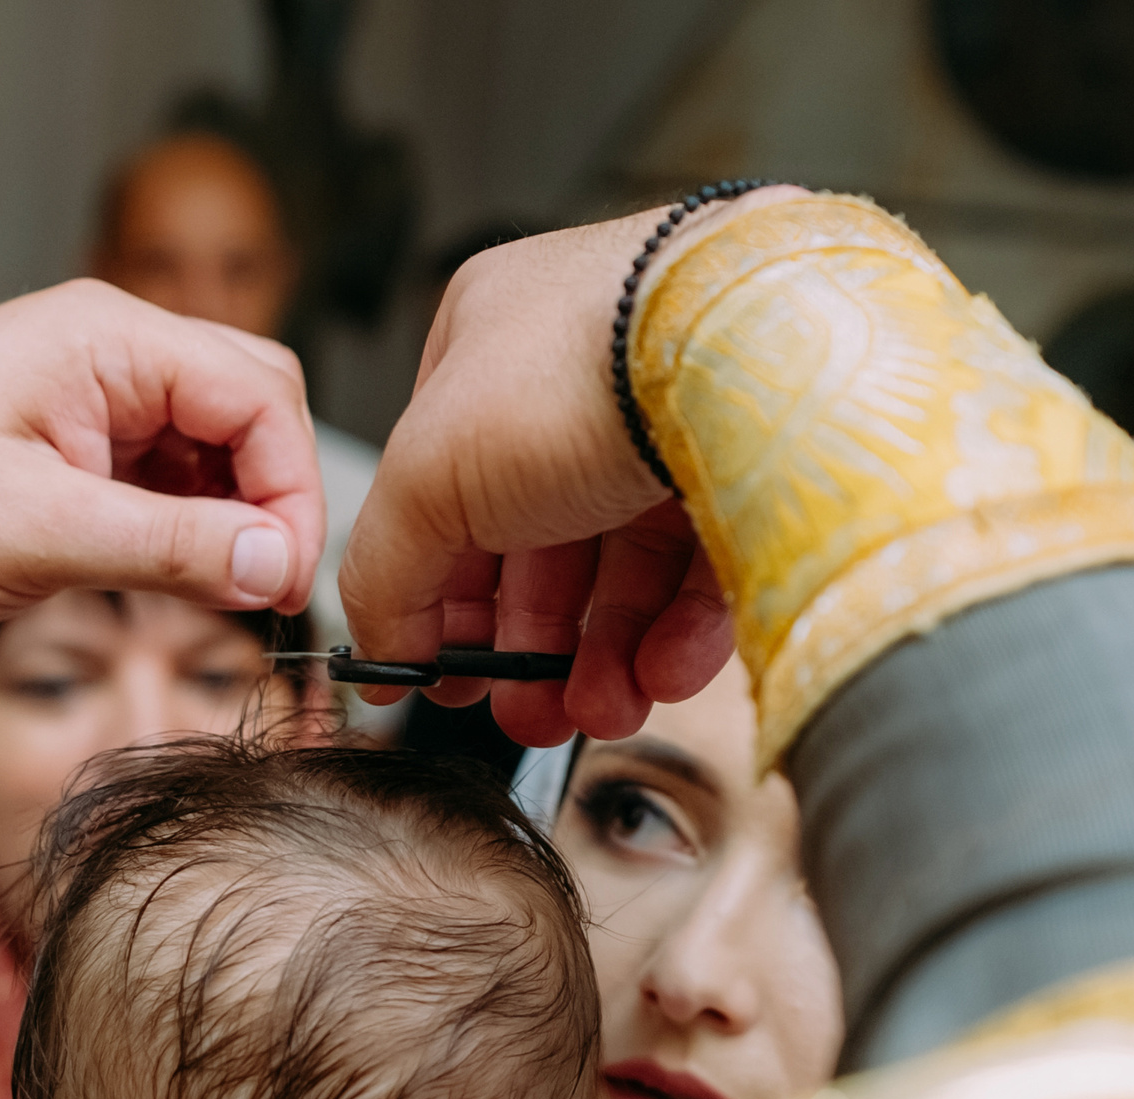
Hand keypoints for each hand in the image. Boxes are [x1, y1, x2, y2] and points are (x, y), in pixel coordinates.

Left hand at [0, 280, 322, 635]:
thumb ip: (174, 547)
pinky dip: (185, 526)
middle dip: (273, 494)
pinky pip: (161, 475)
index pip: (258, 392)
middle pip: (248, 403)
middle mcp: (102, 349)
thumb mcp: (38, 535)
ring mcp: (83, 395)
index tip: (288, 580)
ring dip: (229, 515)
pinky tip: (175, 577)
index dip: (293, 489)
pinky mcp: (64, 445)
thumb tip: (280, 566)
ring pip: (211, 444)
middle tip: (267, 587)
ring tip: (218, 591)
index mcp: (103, 337)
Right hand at [340, 188, 805, 744]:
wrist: (747, 354)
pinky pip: (706, 567)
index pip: (448, 495)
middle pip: (539, 544)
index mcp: (488, 351)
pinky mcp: (754, 467)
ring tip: (599, 712)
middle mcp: (583, 378)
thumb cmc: (582, 372)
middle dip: (529, 646)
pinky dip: (678, 635)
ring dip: (602, 658)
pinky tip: (658, 678)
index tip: (444, 671)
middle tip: (525, 711)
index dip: (443, 594)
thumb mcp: (423, 477)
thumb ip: (383, 570)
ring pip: (626, 567)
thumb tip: (379, 647)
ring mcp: (674, 420)